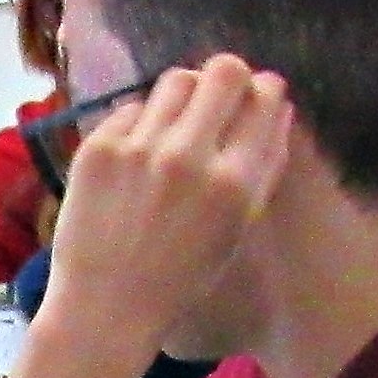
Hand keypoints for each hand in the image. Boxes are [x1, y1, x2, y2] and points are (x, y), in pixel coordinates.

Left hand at [8, 59, 294, 377]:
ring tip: (179, 123)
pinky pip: (134, 109)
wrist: (106, 307)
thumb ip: (264, 167)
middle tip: (222, 94)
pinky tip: (140, 156)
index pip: (264, 100)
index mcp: (233, 183)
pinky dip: (144, 125)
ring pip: (176, 80)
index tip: (260, 93)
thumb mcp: (237, 229)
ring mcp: (139, 147)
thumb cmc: (182, 278)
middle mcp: (188, 156)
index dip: (266, 90)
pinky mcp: (99, 146)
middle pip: (223, 70)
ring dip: (186, 94)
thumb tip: (279, 107)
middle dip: (230, 77)